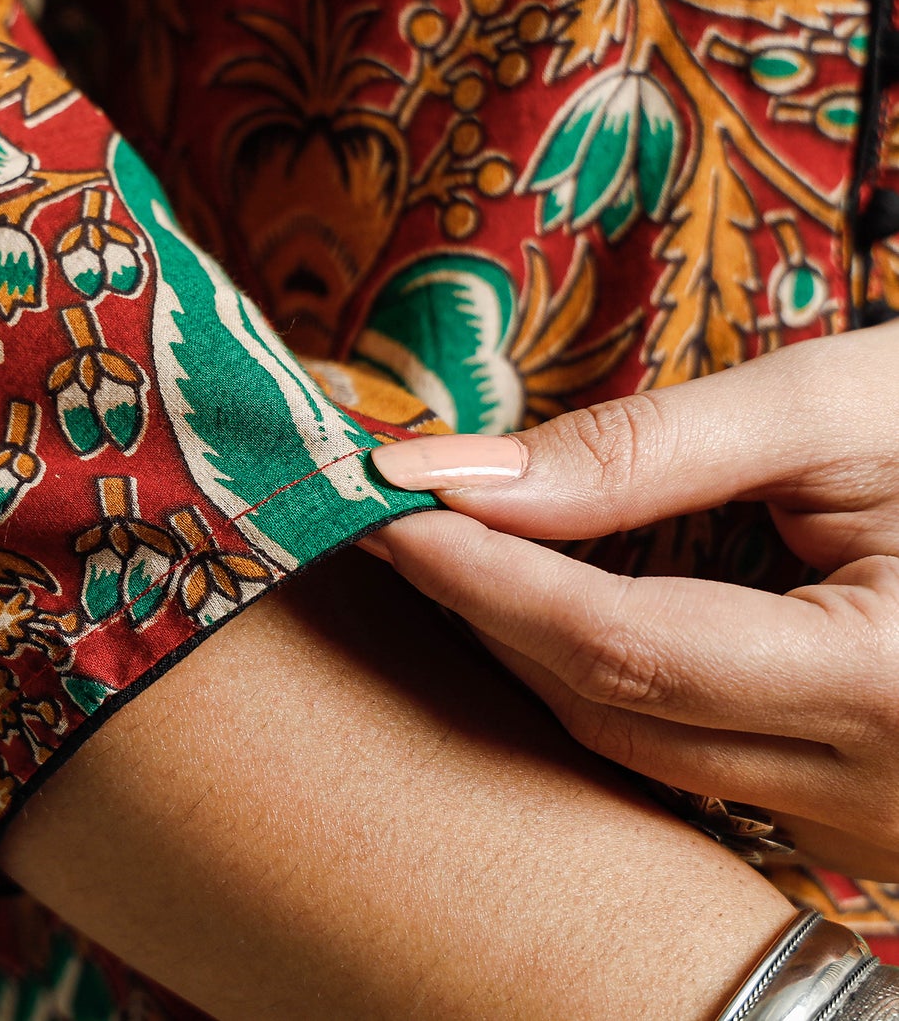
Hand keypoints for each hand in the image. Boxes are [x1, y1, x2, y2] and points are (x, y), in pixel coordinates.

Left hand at [361, 323, 898, 879]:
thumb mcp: (836, 410)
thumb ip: (648, 451)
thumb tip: (464, 475)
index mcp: (893, 689)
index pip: (621, 647)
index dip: (485, 575)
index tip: (385, 504)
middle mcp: (879, 793)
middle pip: (611, 709)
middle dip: (486, 608)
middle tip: (399, 513)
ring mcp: (867, 822)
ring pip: (634, 747)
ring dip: (530, 646)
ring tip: (458, 545)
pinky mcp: (853, 810)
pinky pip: (683, 756)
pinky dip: (601, 678)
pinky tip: (553, 603)